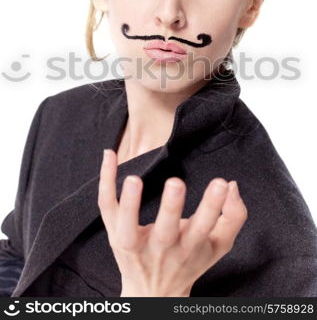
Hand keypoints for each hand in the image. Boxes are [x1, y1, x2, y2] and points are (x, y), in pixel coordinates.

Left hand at [98, 148, 247, 296]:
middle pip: (166, 230)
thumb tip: (232, 185)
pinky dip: (105, 182)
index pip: (203, 227)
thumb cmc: (188, 261)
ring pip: (128, 227)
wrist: (153, 293)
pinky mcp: (114, 234)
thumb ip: (233, 216)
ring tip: (133, 179)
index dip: (213, 206)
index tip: (221, 182)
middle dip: (171, 207)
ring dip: (129, 204)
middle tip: (176, 183)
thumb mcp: (218, 245)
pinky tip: (109, 155)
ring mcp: (134, 243)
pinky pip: (106, 207)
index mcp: (189, 247)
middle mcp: (161, 248)